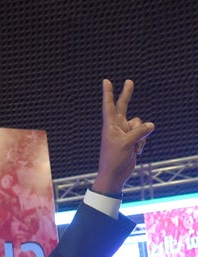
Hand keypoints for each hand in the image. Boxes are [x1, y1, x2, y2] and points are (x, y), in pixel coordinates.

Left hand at [94, 79, 154, 193]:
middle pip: (123, 106)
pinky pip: (143, 135)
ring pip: (140, 124)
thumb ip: (139, 132)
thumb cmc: (114, 159)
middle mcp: (117, 126)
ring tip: (133, 147)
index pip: (109, 106)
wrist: (115, 174)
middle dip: (127, 94)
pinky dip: (142, 143)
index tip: (106, 81)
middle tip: (129, 81)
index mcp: (110, 126)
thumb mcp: (127, 144)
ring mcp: (125, 133)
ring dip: (140, 135)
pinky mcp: (133, 140)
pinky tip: (135, 152)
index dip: (108, 93)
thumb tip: (151, 124)